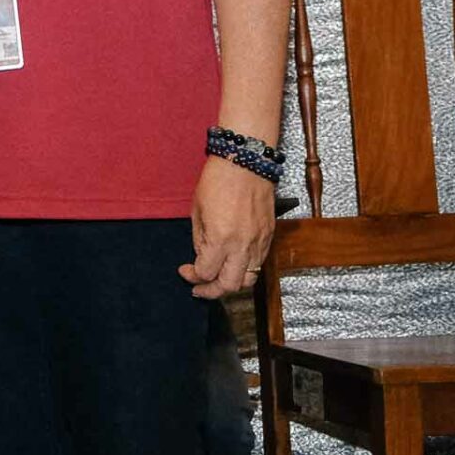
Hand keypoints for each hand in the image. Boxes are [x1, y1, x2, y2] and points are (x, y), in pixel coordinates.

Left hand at [181, 157, 274, 297]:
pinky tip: (233, 264)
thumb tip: (201, 257)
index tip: (185, 271)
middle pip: (230, 285)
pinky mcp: (269, 236)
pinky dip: (245, 270)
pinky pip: (259, 263)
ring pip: (249, 279)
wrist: (246, 163)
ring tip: (217, 279)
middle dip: (212, 291)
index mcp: (221, 239)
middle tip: (199, 288)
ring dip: (231, 283)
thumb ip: (199, 239)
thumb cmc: (218, 181)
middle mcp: (243, 245)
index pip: (206, 273)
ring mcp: (259, 242)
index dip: (192, 277)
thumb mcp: (197, 211)